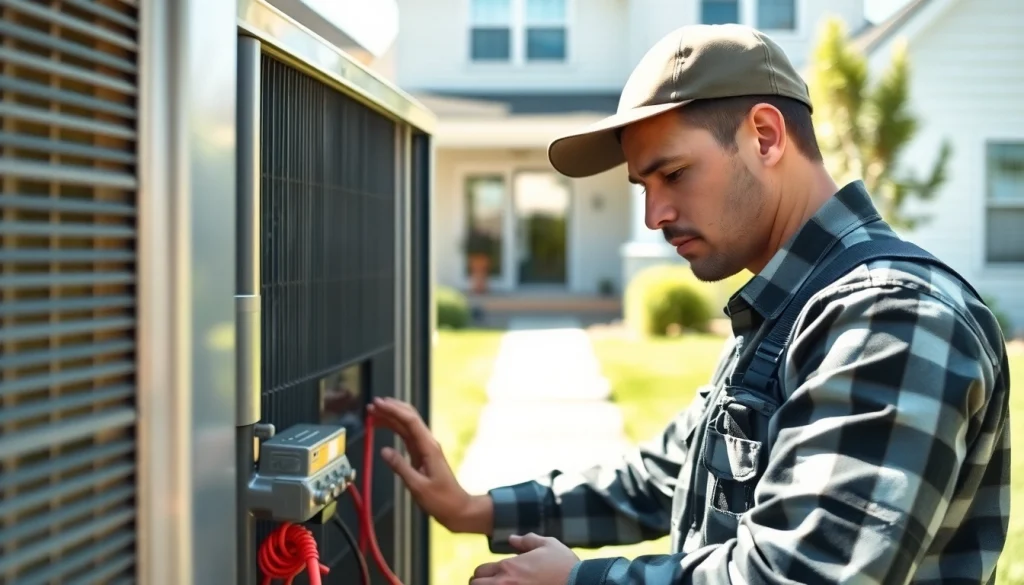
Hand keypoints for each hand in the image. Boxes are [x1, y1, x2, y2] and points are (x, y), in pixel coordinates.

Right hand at [367, 397, 490, 533]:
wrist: (457, 508)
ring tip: (374, 413)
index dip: (393, 410)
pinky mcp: (421, 454)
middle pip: (409, 418)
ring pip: (406, 425)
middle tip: (372, 405)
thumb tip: (385, 451)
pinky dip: (394, 428)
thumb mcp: (418, 486)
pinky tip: (384, 427)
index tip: (378, 404)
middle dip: (391, 409)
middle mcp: (427, 444)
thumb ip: (401, 467)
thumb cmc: (442, 500)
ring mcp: (425, 448)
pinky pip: (406, 436)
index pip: (410, 421)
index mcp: (429, 448)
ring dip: (391, 417)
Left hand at [469, 533, 578, 584]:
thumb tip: (512, 539)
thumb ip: (527, 541)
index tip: (494, 575)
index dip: (484, 573)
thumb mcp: (548, 545)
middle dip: (481, 584)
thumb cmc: (564, 566)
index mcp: (509, 567)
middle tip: (492, 584)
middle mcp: (504, 584)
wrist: (580, 583)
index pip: (480, 571)